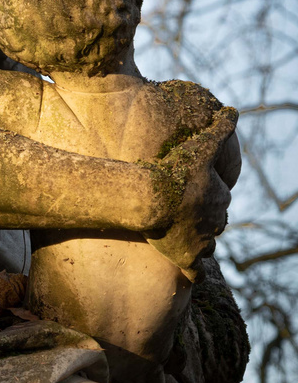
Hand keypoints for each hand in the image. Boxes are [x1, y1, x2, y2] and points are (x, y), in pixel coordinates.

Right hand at [145, 106, 237, 278]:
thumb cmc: (172, 170)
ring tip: (182, 235)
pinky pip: (195, 272)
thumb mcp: (199, 145)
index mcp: (220, 200)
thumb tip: (235, 109)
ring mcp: (201, 244)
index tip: (188, 191)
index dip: (204, 196)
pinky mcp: (186, 260)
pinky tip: (186, 266)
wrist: (147, 198)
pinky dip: (193, 270)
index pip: (218, 200)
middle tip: (182, 212)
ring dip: (198, 242)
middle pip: (213, 223)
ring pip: (206, 246)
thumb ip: (219, 128)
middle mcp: (215, 224)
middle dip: (202, 219)